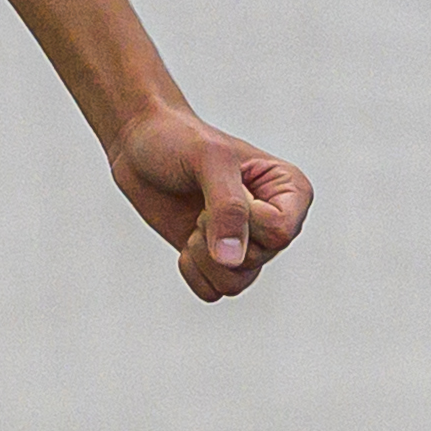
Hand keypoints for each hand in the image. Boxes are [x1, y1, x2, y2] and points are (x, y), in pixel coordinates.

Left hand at [110, 106, 308, 301]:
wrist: (140, 144)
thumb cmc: (178, 140)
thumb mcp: (208, 159)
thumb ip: (227, 206)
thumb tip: (232, 261)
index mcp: (290, 191)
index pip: (280, 232)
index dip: (241, 219)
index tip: (220, 188)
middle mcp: (276, 222)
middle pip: (256, 260)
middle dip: (215, 234)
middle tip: (200, 203)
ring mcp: (249, 244)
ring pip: (236, 282)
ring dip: (202, 255)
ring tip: (193, 222)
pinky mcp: (220, 259)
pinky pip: (213, 290)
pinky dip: (192, 269)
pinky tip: (185, 238)